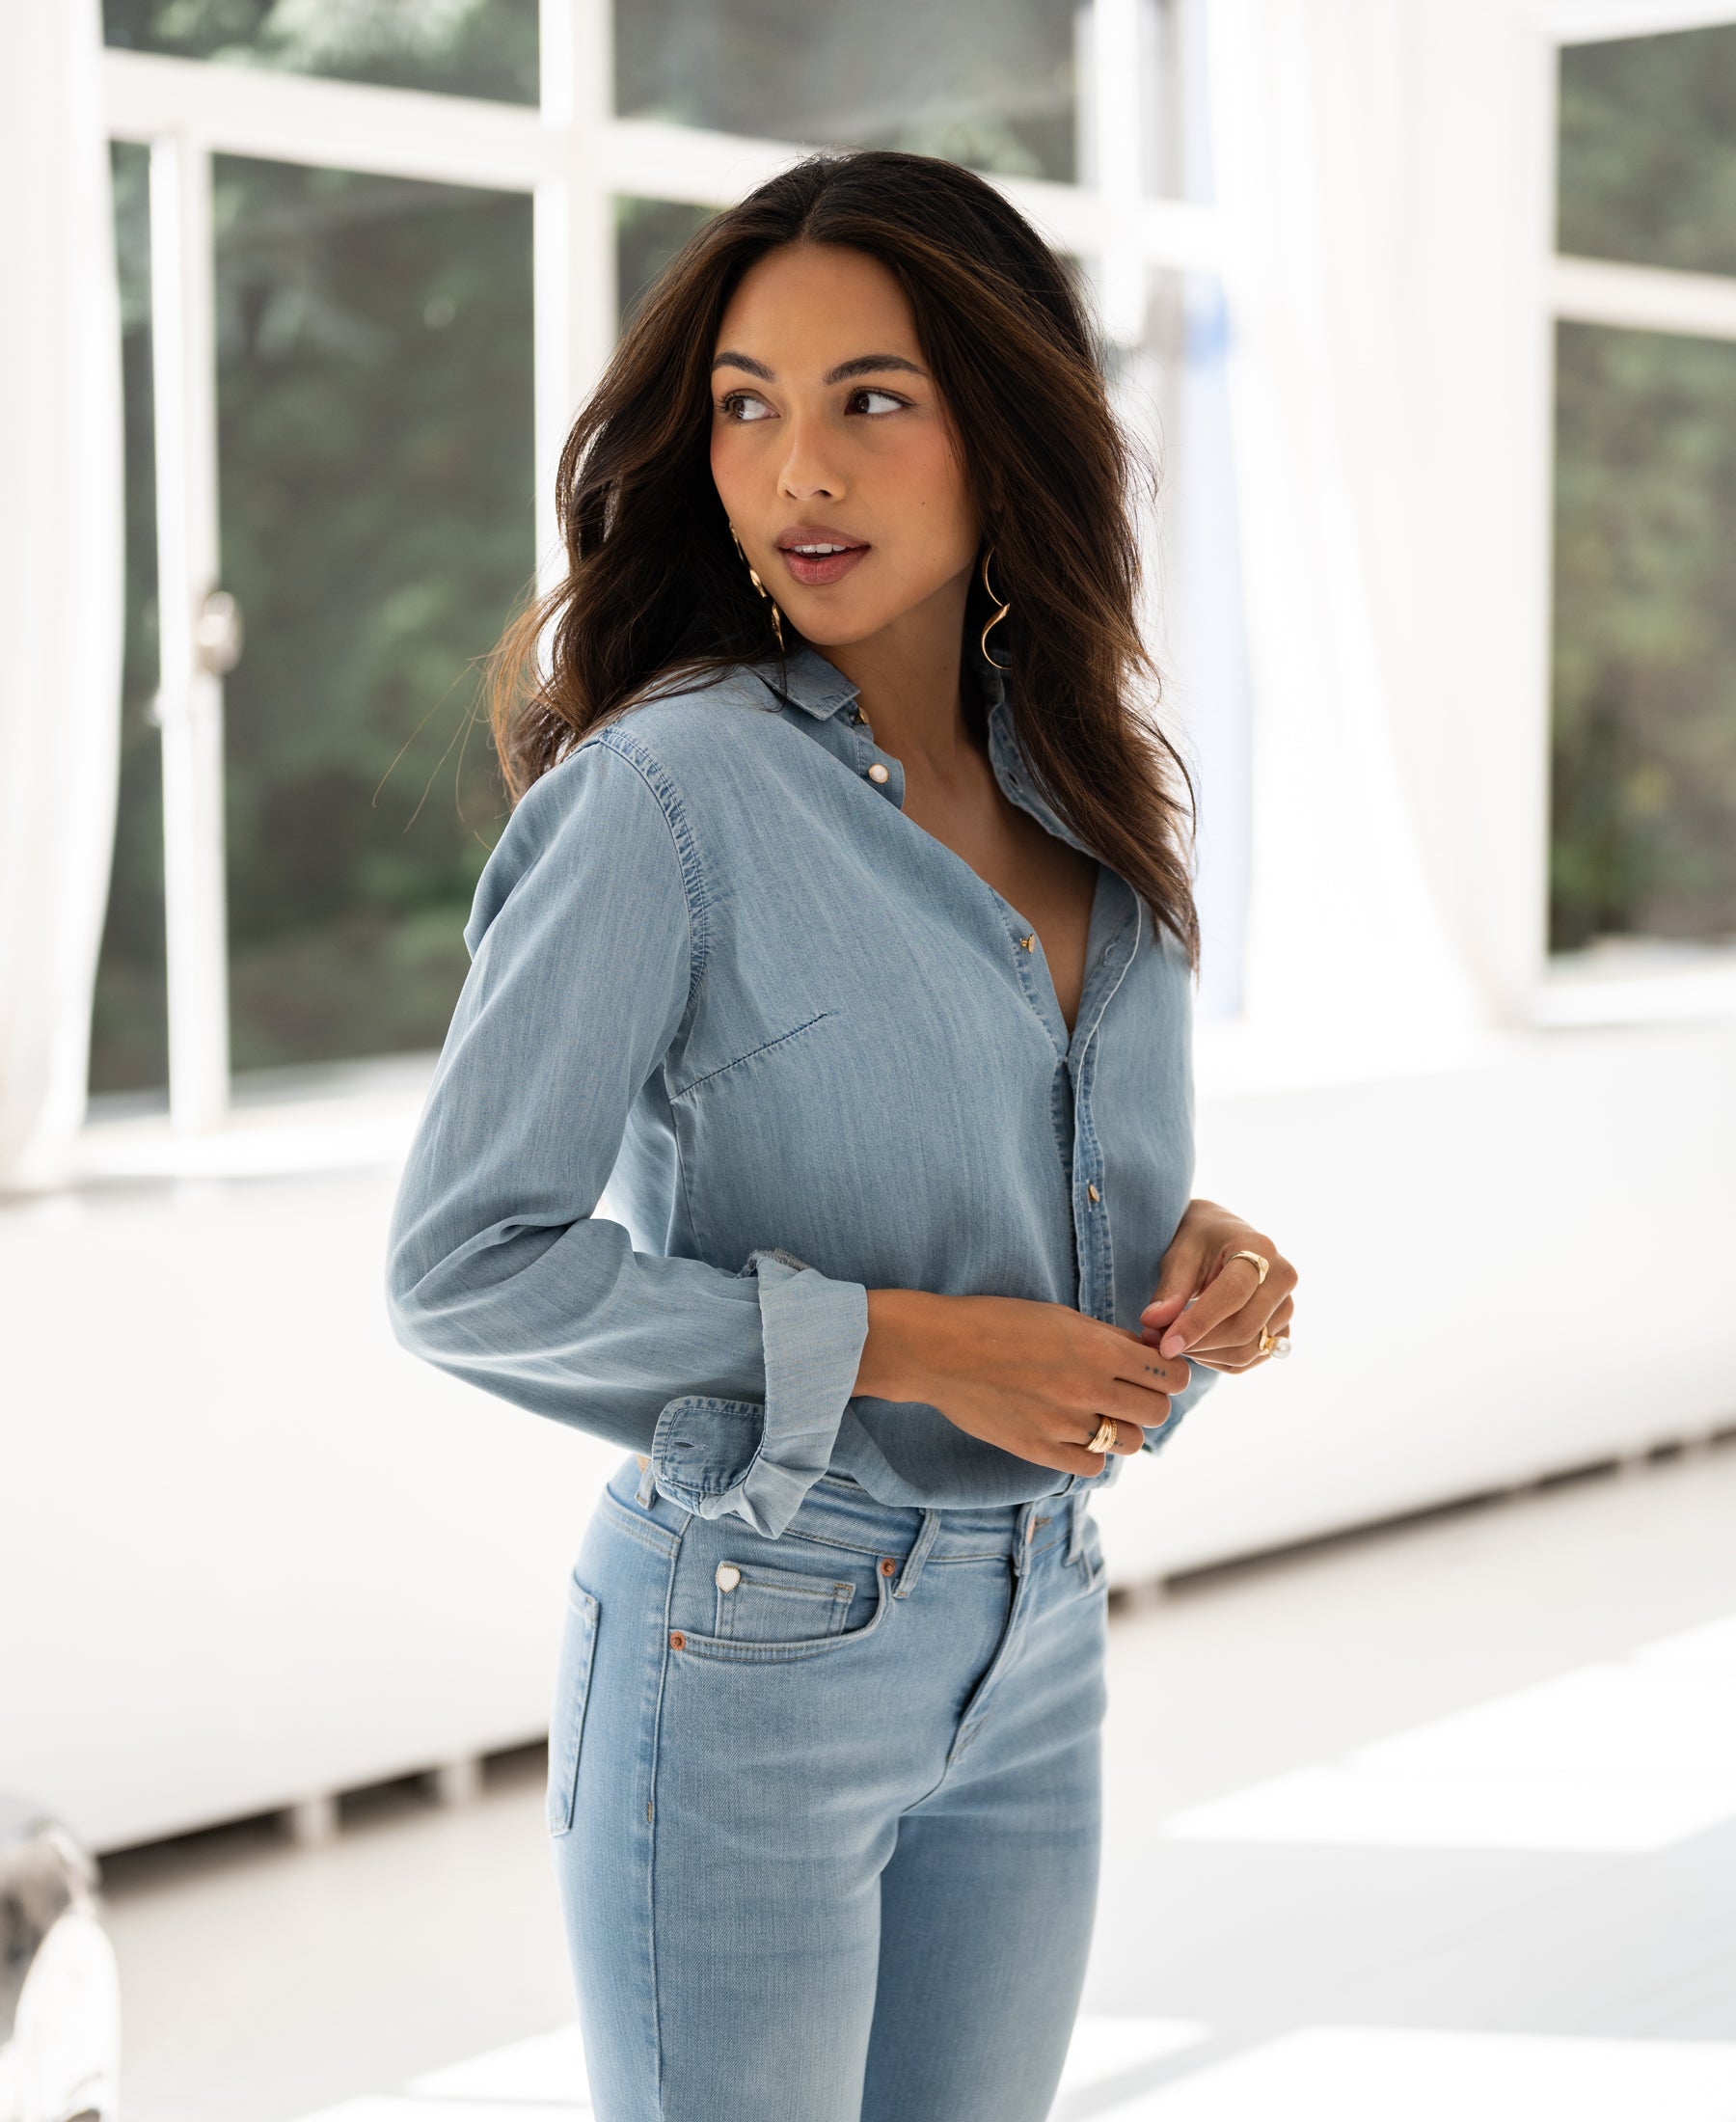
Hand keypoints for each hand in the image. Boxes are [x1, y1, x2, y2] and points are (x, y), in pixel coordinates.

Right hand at [856, 1290, 1191, 1476]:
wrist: (938, 1350)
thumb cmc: (999, 1322)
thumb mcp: (1061, 1318)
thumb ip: (1109, 1339)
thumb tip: (1151, 1354)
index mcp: (1098, 1349)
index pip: (1170, 1375)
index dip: (1170, 1373)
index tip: (1156, 1371)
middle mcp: (1087, 1388)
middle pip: (1156, 1413)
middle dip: (1148, 1401)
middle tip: (1127, 1392)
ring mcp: (1063, 1424)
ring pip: (1128, 1443)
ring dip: (1120, 1429)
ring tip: (1097, 1413)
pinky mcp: (1039, 1450)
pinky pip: (1092, 1466)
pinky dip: (1091, 1452)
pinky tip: (1073, 1433)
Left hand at [1139, 1199, 1296, 1373]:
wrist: (1224, 1239)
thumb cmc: (1199, 1242)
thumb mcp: (1179, 1256)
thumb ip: (1169, 1290)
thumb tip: (1153, 1322)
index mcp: (1258, 1247)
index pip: (1233, 1294)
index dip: (1199, 1323)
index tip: (1166, 1344)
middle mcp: (1282, 1277)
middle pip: (1244, 1328)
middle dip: (1198, 1343)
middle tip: (1161, 1342)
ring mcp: (1287, 1306)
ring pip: (1248, 1350)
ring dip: (1206, 1355)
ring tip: (1176, 1340)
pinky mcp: (1283, 1328)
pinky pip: (1252, 1359)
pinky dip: (1220, 1360)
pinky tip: (1198, 1345)